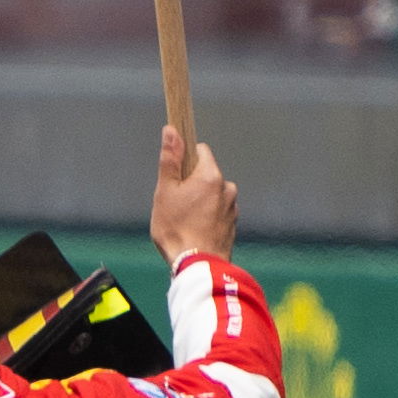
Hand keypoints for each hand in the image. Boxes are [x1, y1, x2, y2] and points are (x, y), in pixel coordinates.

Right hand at [148, 136, 242, 271]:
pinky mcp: (232, 226)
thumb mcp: (165, 191)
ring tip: (183, 221)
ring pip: (212, 195)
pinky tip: (194, 231)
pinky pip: (217, 213)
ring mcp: (232, 208)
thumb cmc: (177, 229)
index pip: (200, 150)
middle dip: (191, 184)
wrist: (197, 267)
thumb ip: (170, 159)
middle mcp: (227, 189)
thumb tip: (172, 130)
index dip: (184, 159)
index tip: (174, 173)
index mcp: (211, 176)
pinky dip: (207, 217)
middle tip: (174, 203)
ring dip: (199, 202)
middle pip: (206, 174)